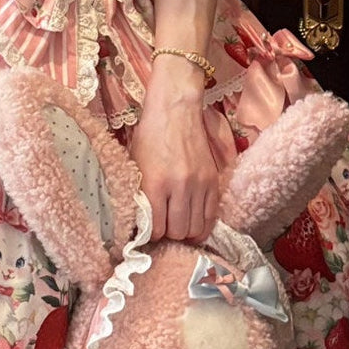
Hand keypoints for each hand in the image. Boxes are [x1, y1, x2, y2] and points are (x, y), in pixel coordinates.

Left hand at [128, 68, 221, 242]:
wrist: (175, 111)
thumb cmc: (150, 137)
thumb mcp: (136, 166)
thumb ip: (140, 196)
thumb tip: (140, 224)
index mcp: (155, 184)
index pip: (156, 229)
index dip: (152, 236)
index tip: (149, 232)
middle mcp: (179, 187)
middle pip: (178, 232)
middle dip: (169, 236)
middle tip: (165, 229)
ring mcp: (199, 185)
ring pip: (196, 229)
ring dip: (186, 233)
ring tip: (179, 227)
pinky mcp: (212, 181)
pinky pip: (211, 217)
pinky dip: (202, 226)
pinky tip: (194, 223)